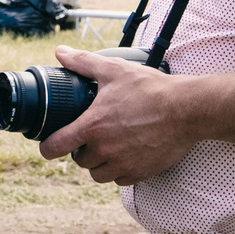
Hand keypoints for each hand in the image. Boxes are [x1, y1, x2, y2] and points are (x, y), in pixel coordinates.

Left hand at [36, 46, 203, 185]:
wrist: (187, 110)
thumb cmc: (151, 89)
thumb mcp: (114, 70)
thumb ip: (83, 62)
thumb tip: (61, 52)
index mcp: (93, 127)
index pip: (57, 146)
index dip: (47, 148)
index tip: (47, 146)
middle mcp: (105, 149)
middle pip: (80, 161)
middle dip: (81, 150)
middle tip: (90, 137)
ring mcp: (124, 164)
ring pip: (99, 174)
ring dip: (99, 164)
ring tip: (107, 148)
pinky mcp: (142, 173)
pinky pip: (121, 181)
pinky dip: (120, 171)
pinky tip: (125, 155)